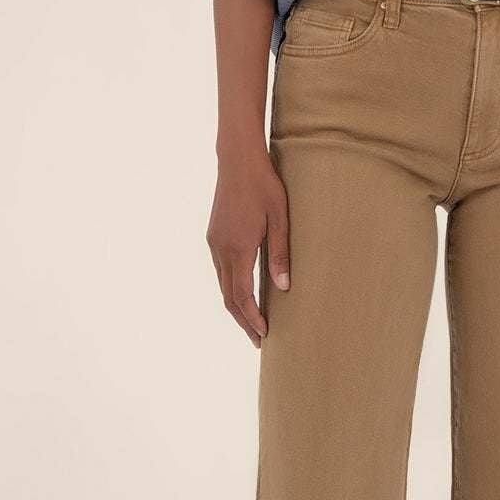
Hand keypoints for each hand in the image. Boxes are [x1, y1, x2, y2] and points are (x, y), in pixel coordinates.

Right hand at [206, 145, 289, 347]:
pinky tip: (242, 293)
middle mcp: (220, 249)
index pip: (242, 295)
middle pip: (228, 296)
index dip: (252, 318)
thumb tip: (284, 287)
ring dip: (236, 306)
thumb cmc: (264, 186)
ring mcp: (214, 242)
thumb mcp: (280, 219)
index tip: (264, 334)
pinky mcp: (214, 235)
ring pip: (222, 285)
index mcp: (237, 248)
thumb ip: (280, 254)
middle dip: (243, 320)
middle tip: (258, 339)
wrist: (238, 160)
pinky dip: (231, 288)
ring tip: (252, 322)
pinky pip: (220, 271)